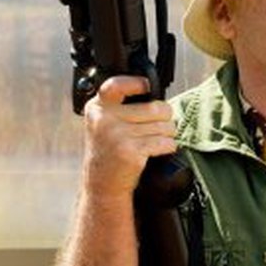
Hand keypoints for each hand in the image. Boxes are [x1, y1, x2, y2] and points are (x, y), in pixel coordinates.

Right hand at [82, 76, 176, 198]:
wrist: (102, 183)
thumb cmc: (110, 150)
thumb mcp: (105, 122)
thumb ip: (120, 105)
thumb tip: (153, 90)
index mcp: (97, 107)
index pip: (116, 85)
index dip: (136, 83)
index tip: (147, 86)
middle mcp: (104, 118)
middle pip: (156, 107)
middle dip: (165, 118)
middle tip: (156, 128)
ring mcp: (116, 135)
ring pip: (164, 125)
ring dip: (167, 134)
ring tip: (154, 141)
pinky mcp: (130, 151)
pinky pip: (165, 142)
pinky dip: (168, 146)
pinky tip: (157, 151)